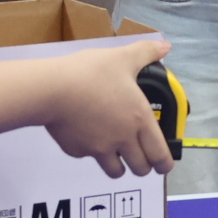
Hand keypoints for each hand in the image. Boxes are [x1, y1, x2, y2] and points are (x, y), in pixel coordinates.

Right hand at [41, 38, 176, 176]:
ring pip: (115, 171)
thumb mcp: (123, 57)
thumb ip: (146, 52)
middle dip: (142, 165)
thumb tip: (165, 46)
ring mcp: (99, 149)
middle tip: (139, 156)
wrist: (52, 90)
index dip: (164, 164)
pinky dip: (91, 151)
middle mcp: (123, 139)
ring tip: (115, 152)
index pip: (160, 155)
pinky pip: (89, 157)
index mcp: (140, 120)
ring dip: (119, 165)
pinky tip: (86, 134)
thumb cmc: (91, 73)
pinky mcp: (78, 151)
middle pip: (140, 169)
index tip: (164, 166)